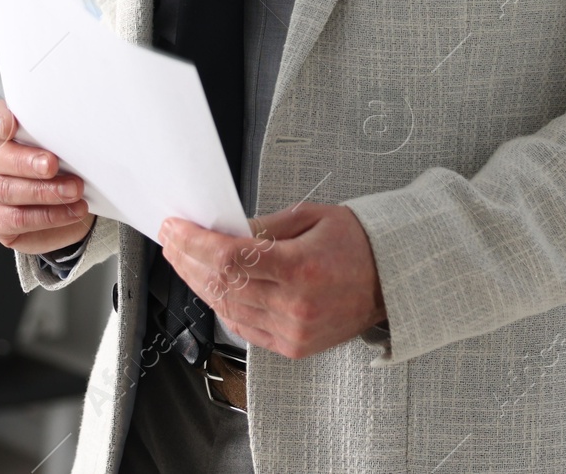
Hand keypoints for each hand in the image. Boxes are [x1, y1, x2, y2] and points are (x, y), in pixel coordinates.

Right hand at [0, 99, 92, 254]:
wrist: (55, 200)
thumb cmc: (49, 159)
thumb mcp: (51, 140)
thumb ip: (50, 133)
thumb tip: (71, 131)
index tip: (11, 125)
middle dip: (26, 162)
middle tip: (52, 165)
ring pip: (5, 191)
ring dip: (44, 192)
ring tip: (73, 190)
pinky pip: (17, 219)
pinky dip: (48, 216)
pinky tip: (70, 211)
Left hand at [159, 203, 385, 359]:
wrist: (393, 281)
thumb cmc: (358, 244)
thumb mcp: (312, 217)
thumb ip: (264, 226)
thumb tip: (223, 229)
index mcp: (301, 269)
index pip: (229, 258)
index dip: (194, 243)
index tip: (174, 228)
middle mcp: (295, 306)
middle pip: (221, 285)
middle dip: (187, 260)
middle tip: (171, 241)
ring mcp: (293, 332)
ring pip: (227, 308)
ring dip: (199, 284)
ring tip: (184, 261)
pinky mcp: (293, 347)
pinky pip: (243, 328)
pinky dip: (222, 306)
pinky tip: (210, 287)